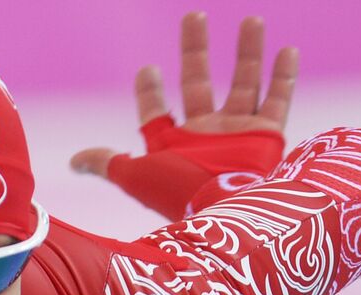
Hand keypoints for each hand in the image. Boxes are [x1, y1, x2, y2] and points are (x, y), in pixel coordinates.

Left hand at [70, 11, 298, 176]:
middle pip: (199, 83)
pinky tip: (287, 49)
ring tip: (251, 20)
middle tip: (194, 15)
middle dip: (195, 51)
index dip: (149, 92)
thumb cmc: (178, 193)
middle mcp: (205, 136)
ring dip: (247, 53)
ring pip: (244, 83)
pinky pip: (278, 100)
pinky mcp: (267, 136)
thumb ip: (108, 164)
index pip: (157, 112)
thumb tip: (73, 162)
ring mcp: (238, 134)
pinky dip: (283, 77)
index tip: (146, 70)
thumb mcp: (136, 176)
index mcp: (172, 144)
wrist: (225, 211)